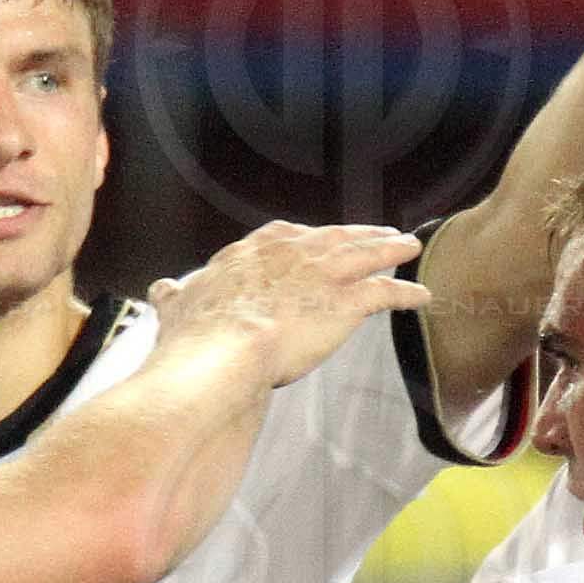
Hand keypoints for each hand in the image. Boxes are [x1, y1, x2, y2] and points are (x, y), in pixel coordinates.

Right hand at [151, 222, 429, 391]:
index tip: (318, 237)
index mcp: (252, 253)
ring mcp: (321, 275)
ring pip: (365, 255)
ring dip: (390, 249)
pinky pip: (385, 293)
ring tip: (408, 247)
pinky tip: (423, 296)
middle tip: (377, 231)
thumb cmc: (195, 336)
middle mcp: (291, 253)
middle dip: (357, 233)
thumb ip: (176, 298)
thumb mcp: (178, 307)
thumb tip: (160, 290)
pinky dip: (406, 293)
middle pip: (332, 237)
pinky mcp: (345, 303)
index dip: (306, 238)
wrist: (219, 351)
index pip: (286, 236)